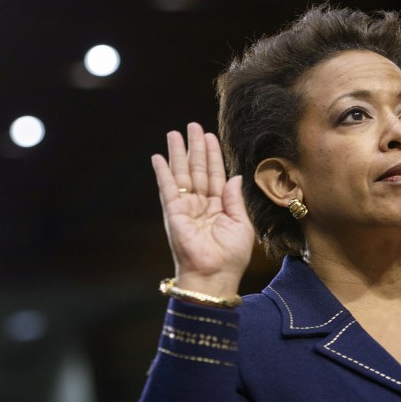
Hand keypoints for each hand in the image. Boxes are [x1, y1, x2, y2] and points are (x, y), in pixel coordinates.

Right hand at [151, 122, 255, 297]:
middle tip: (193, 126)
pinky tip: (159, 157)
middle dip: (196, 147)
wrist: (213, 275)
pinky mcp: (173, 212)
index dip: (213, 155)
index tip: (211, 136)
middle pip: (197, 168)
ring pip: (182, 173)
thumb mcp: (241, 224)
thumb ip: (235, 200)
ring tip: (175, 133)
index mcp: (219, 206)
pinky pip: (167, 188)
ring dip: (178, 153)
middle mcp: (201, 203)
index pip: (216, 174)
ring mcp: (186, 207)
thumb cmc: (230, 256)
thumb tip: (235, 177)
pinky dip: (162, 172)